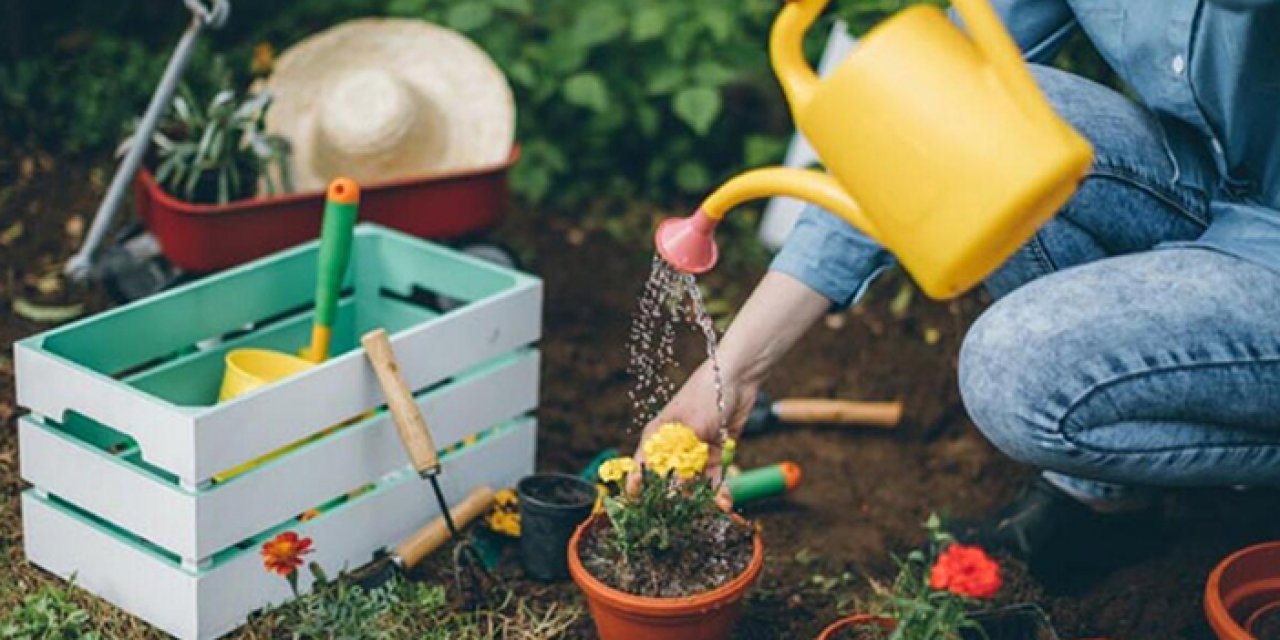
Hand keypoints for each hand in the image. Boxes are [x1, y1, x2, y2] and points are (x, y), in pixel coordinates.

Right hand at [628, 359, 760, 499]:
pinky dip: (719, 492)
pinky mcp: (715, 455)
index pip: (640, 468)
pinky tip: (724, 503)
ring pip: (693, 485)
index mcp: (656, 438)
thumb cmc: (704, 395)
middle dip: (674, 502)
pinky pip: (714, 480)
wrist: (737, 379)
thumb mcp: (690, 430)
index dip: (638, 490)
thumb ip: (682, 462)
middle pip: (667, 482)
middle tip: (681, 521)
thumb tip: (675, 492)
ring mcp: (694, 453)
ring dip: (701, 500)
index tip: (640, 510)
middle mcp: (673, 448)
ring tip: (712, 513)